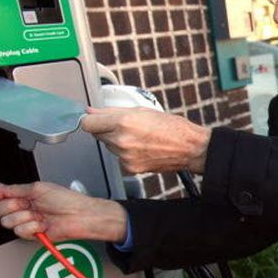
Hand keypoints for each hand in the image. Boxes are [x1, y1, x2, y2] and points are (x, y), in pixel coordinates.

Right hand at [0, 180, 127, 242]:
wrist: (79, 216)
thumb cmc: (66, 200)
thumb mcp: (37, 188)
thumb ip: (14, 189)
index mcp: (24, 195)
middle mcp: (24, 208)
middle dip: (8, 206)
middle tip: (24, 204)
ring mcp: (27, 222)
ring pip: (8, 222)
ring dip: (24, 217)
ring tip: (39, 214)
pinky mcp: (32, 234)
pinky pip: (20, 231)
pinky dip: (32, 226)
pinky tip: (42, 224)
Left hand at [81, 107, 210, 174]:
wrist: (189, 148)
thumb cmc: (172, 127)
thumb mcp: (142, 110)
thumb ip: (112, 111)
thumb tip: (91, 111)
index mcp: (123, 122)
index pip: (87, 123)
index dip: (90, 120)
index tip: (93, 120)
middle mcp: (121, 140)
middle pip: (97, 135)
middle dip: (106, 130)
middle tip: (127, 127)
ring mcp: (125, 156)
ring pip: (109, 147)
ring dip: (117, 142)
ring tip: (139, 138)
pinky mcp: (130, 168)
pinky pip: (119, 158)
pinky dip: (126, 154)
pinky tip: (142, 149)